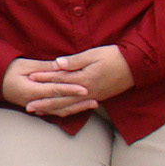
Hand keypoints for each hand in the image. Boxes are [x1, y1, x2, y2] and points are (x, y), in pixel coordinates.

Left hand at [5, 46, 134, 117]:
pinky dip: (66, 111)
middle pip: (61, 99)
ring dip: (53, 109)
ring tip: (39, 112)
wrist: (136, 67)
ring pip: (69, 106)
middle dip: (44, 103)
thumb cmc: (115, 57)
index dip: (45, 78)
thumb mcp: (94, 54)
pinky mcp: (97, 98)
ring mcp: (92, 96)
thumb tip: (57, 63)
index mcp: (85, 79)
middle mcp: (87, 91)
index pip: (60, 79)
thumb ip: (75, 60)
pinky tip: (58, 112)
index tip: (31, 78)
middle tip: (28, 107)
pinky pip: (78, 108)